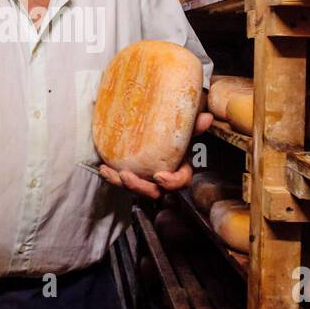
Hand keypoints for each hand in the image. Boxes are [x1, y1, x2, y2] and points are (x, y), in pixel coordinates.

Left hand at [98, 111, 213, 199]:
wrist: (155, 122)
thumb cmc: (175, 127)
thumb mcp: (185, 125)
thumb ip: (193, 124)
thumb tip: (205, 117)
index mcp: (180, 166)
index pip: (182, 181)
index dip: (172, 182)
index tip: (159, 176)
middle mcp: (164, 175)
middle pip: (155, 191)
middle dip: (140, 187)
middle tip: (127, 176)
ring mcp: (147, 176)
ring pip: (136, 188)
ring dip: (121, 183)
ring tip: (110, 172)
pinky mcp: (133, 172)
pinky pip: (122, 180)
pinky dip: (112, 176)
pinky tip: (104, 168)